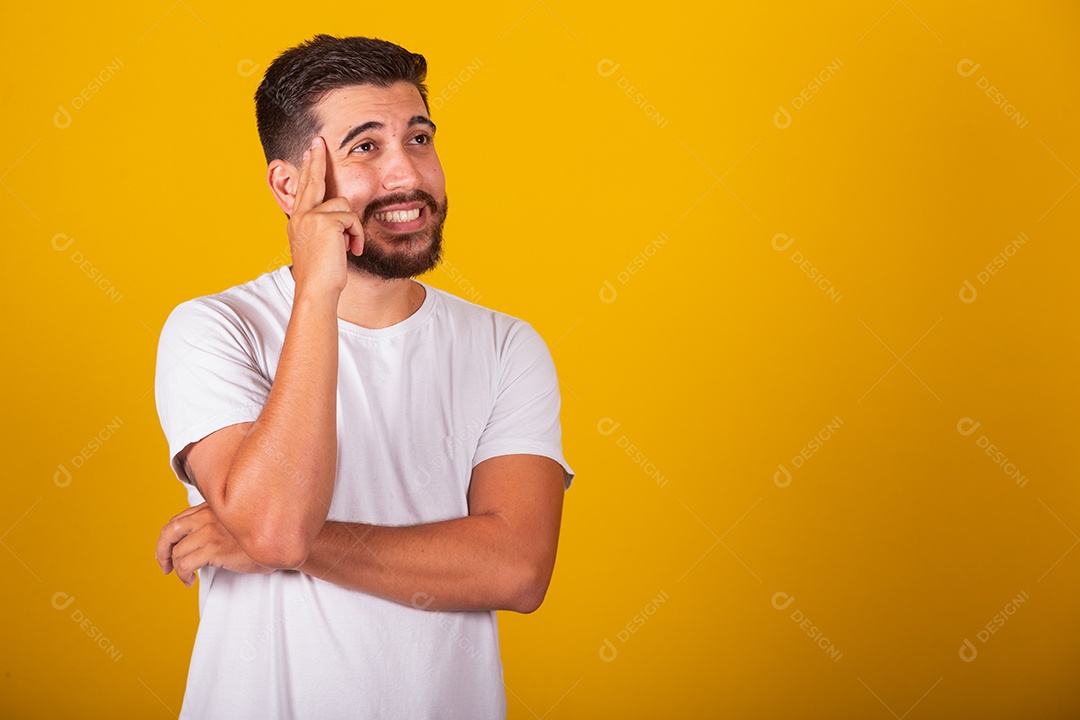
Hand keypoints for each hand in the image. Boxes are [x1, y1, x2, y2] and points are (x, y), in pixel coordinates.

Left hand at [156, 503, 271, 585]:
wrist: (280, 543)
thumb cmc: (261, 535)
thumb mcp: (235, 522)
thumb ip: (216, 522)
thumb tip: (196, 539)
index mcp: (211, 507)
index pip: (178, 520)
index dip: (168, 539)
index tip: (169, 552)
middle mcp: (208, 515)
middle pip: (169, 532)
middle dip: (162, 551)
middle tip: (165, 565)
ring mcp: (210, 531)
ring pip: (177, 552)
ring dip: (177, 569)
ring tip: (186, 577)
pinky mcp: (215, 548)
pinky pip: (185, 564)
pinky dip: (183, 575)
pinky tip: (190, 580)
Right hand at [286, 135, 363, 298]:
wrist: (316, 290)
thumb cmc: (322, 276)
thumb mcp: (320, 247)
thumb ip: (325, 229)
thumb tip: (340, 221)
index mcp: (298, 220)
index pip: (305, 188)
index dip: (308, 169)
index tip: (310, 151)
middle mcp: (300, 215)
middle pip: (313, 180)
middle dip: (317, 159)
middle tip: (318, 141)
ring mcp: (310, 216)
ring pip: (344, 206)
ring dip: (353, 228)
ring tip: (349, 247)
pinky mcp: (325, 221)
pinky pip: (352, 219)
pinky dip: (357, 235)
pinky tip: (352, 250)